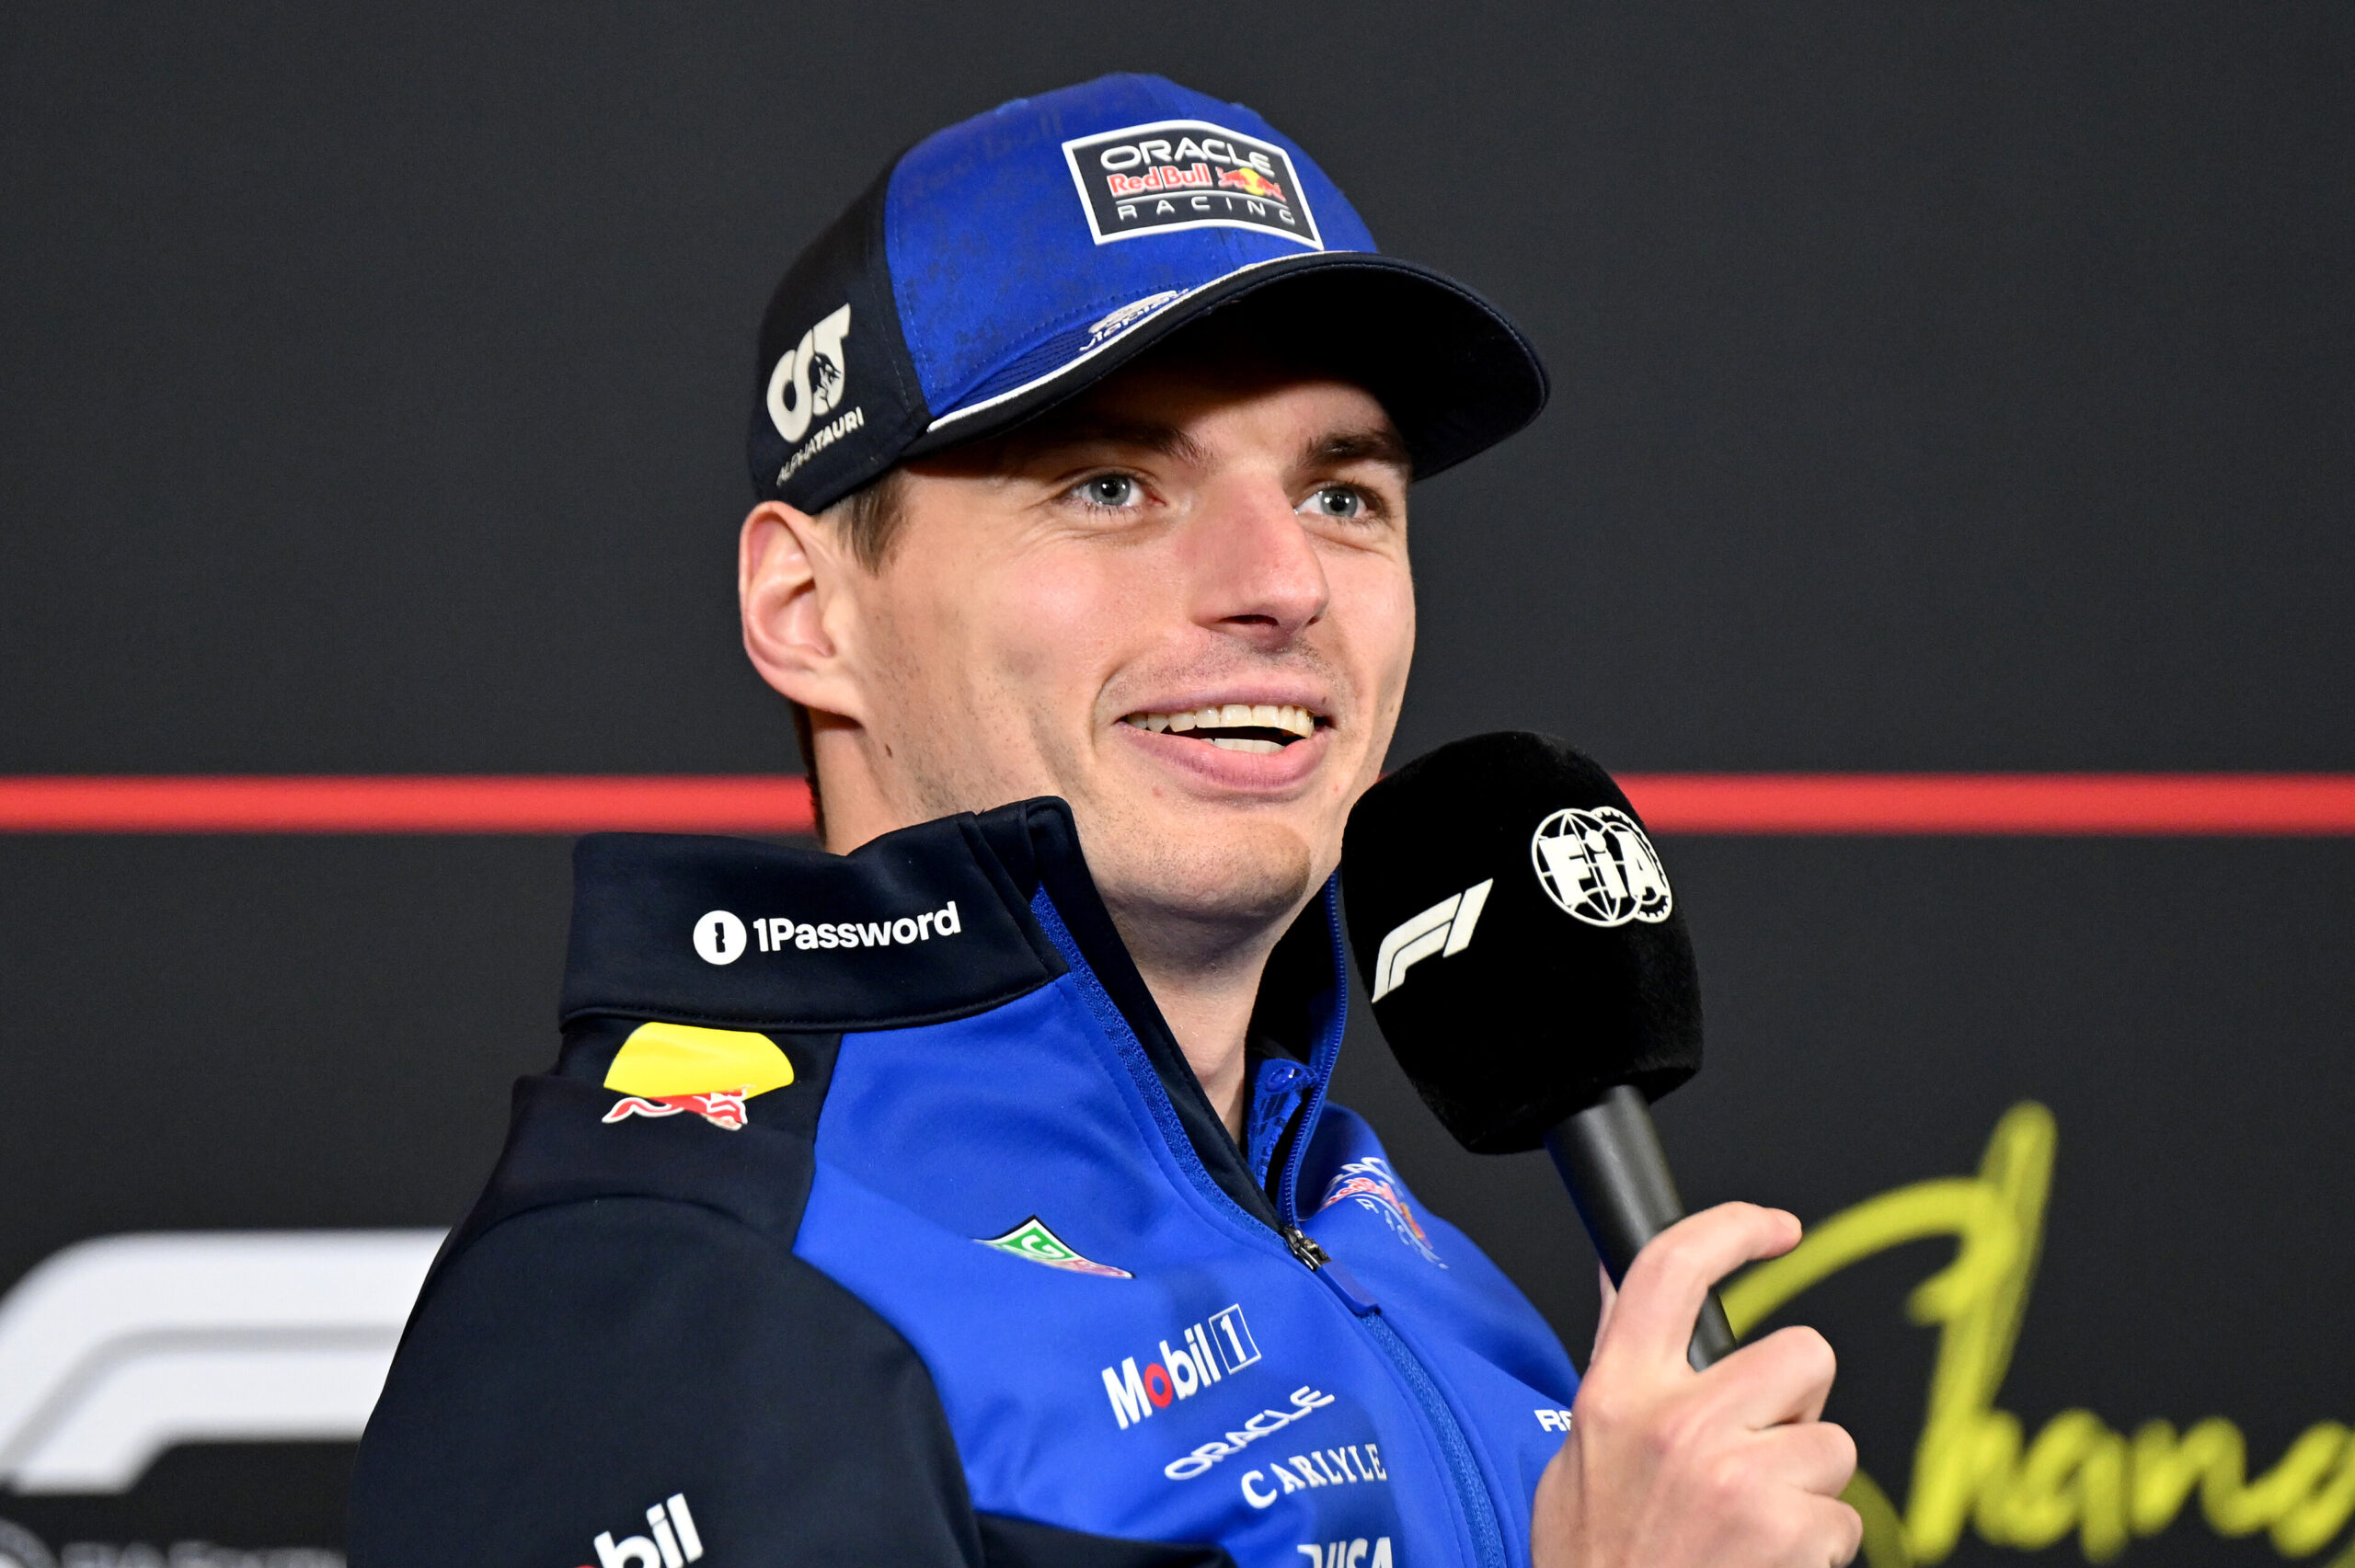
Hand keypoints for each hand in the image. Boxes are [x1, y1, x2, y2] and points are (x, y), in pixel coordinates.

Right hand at [1530, 1203, 1859, 1567]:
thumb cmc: (1598, 1562)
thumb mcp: (1579, 1452)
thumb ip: (1615, 1362)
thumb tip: (1628, 1279)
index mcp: (1618, 1394)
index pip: (1671, 1268)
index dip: (1733, 1228)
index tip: (1773, 1228)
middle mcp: (1679, 1423)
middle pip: (1801, 1351)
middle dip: (1797, 1400)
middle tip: (1758, 1446)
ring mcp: (1738, 1476)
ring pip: (1832, 1441)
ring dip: (1807, 1485)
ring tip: (1751, 1523)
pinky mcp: (1789, 1530)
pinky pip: (1846, 1516)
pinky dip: (1817, 1545)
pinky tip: (1765, 1562)